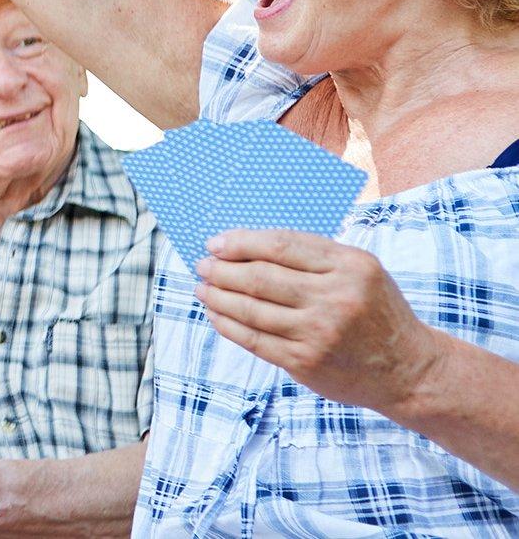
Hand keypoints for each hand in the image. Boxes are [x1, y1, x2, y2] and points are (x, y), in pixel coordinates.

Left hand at [195, 229, 448, 415]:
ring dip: (218, 296)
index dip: (241, 242)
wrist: (408, 370)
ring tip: (202, 288)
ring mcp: (320, 332)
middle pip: (260, 277)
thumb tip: (248, 244)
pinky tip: (216, 315)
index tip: (215, 243)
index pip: (281, 245)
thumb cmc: (375, 311)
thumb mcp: (361, 271)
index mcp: (351, 266)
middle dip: (222, 269)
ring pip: (251, 308)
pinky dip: (228, 324)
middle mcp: (336, 298)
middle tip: (203, 265)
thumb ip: (314, 256)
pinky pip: (254, 339)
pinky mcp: (306, 362)